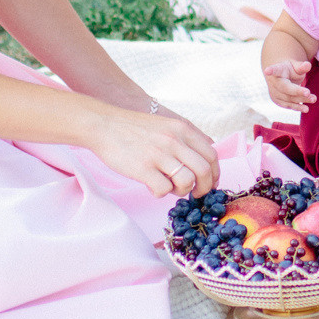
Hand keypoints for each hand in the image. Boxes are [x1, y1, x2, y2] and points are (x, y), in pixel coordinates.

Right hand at [85, 104, 218, 197]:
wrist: (103, 125)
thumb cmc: (134, 128)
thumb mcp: (166, 124)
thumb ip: (186, 138)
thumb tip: (206, 156)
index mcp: (182, 129)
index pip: (212, 155)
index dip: (215, 174)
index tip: (209, 183)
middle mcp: (174, 140)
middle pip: (205, 171)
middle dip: (204, 188)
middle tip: (195, 194)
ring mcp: (159, 154)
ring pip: (187, 182)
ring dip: (182, 191)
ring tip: (171, 188)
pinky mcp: (143, 168)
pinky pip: (164, 190)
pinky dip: (161, 194)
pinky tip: (152, 187)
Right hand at [263, 59, 314, 111]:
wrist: (282, 78)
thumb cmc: (290, 70)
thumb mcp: (295, 65)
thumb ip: (301, 66)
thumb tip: (308, 65)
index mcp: (277, 70)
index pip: (274, 70)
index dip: (270, 70)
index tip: (267, 71)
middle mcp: (274, 82)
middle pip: (285, 88)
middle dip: (297, 91)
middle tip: (308, 93)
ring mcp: (275, 93)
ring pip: (289, 98)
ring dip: (301, 100)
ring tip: (313, 99)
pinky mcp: (278, 101)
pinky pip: (289, 105)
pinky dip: (297, 107)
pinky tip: (306, 109)